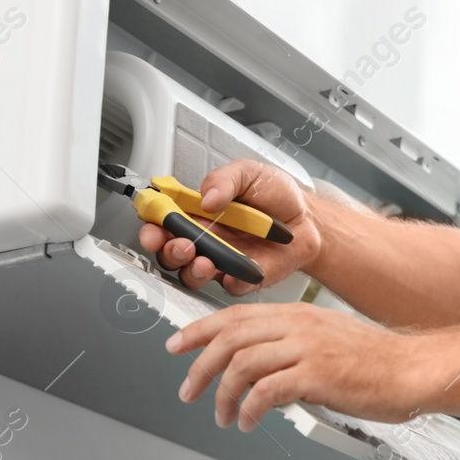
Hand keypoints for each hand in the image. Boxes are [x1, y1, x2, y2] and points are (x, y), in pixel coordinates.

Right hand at [138, 159, 321, 295]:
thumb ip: (224, 180)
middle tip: (182, 245)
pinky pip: (229, 286)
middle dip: (168, 251)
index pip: (162, 223)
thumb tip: (206, 198)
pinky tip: (235, 271)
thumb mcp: (248, 173)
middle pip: (169, 253)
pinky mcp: (242, 277)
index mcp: (197, 212)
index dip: (151, 227)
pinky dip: (229, 281)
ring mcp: (221, 261)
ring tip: (205, 260)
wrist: (309, 217)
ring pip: (192, 275)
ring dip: (192, 270)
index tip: (153, 228)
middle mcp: (205, 239)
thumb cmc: (276, 195)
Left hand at [166, 302, 430, 429]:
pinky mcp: (317, 375)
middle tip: (188, 391)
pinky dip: (247, 409)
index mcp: (300, 314)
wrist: (414, 370)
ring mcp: (308, 348)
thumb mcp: (329, 340)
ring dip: (222, 395)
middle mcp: (300, 325)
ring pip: (241, 365)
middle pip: (230, 338)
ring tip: (221, 416)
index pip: (236, 315)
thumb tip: (260, 369)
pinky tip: (247, 421)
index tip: (176, 345)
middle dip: (199, 366)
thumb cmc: (378, 362)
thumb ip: (294, 346)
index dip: (199, 330)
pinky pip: (264, 392)